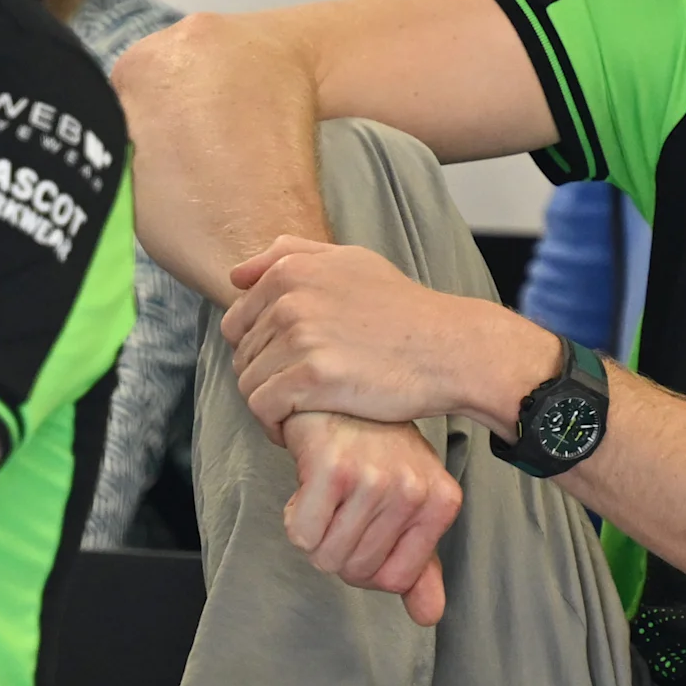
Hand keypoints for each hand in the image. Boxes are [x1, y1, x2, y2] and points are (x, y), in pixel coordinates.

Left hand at [226, 237, 553, 438]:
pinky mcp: (313, 377)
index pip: (237, 322)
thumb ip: (292, 254)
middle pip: (242, 355)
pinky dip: (273, 425)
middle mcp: (289, 299)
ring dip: (269, 405)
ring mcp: (300, 337)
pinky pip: (263, 408)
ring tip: (299, 412)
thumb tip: (237, 275)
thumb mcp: (351, 261)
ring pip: (248, 384)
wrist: (448, 348)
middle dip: (264, 379)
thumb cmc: (402, 309)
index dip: (258, 351)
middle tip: (297, 394)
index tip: (285, 368)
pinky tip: (296, 430)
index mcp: (291, 270)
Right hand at [282, 411, 458, 624]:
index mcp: (441, 502)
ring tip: (327, 497)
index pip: (394, 581)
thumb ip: (419, 564)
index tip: (363, 530)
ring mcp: (374, 478)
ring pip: (327, 558)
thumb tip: (428, 616)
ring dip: (315, 537)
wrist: (338, 393)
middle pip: (356, 572)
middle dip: (337, 551)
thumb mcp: (409, 504)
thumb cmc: (375, 451)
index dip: (367, 568)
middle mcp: (414, 489)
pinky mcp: (332, 468)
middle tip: (341, 508)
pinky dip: (297, 519)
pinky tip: (309, 488)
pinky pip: (302, 535)